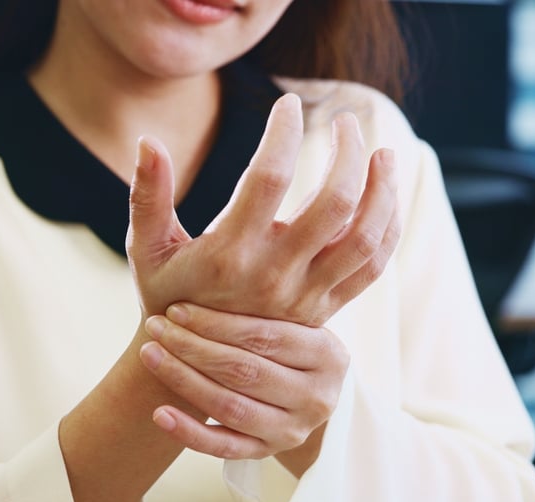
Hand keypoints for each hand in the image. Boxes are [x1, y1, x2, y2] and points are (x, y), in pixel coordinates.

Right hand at [127, 94, 400, 326]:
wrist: (195, 365)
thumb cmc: (166, 295)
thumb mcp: (146, 248)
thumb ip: (148, 194)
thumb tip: (147, 141)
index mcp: (228, 254)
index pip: (269, 178)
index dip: (284, 132)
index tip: (288, 104)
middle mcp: (273, 275)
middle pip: (334, 203)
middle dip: (347, 152)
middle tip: (345, 122)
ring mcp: (305, 295)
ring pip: (365, 238)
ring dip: (382, 190)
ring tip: (384, 153)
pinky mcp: (325, 308)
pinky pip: (372, 266)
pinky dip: (387, 227)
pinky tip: (385, 195)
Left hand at [138, 302, 348, 465]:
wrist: (297, 385)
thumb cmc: (281, 334)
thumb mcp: (288, 310)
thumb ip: (269, 283)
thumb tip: (243, 227)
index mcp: (328, 353)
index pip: (266, 337)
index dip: (217, 323)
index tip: (176, 308)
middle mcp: (318, 396)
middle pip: (246, 371)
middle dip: (193, 347)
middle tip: (155, 326)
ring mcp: (293, 430)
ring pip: (231, 407)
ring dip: (184, 381)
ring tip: (150, 354)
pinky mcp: (267, 453)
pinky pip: (223, 448)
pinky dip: (189, 432)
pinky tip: (159, 413)